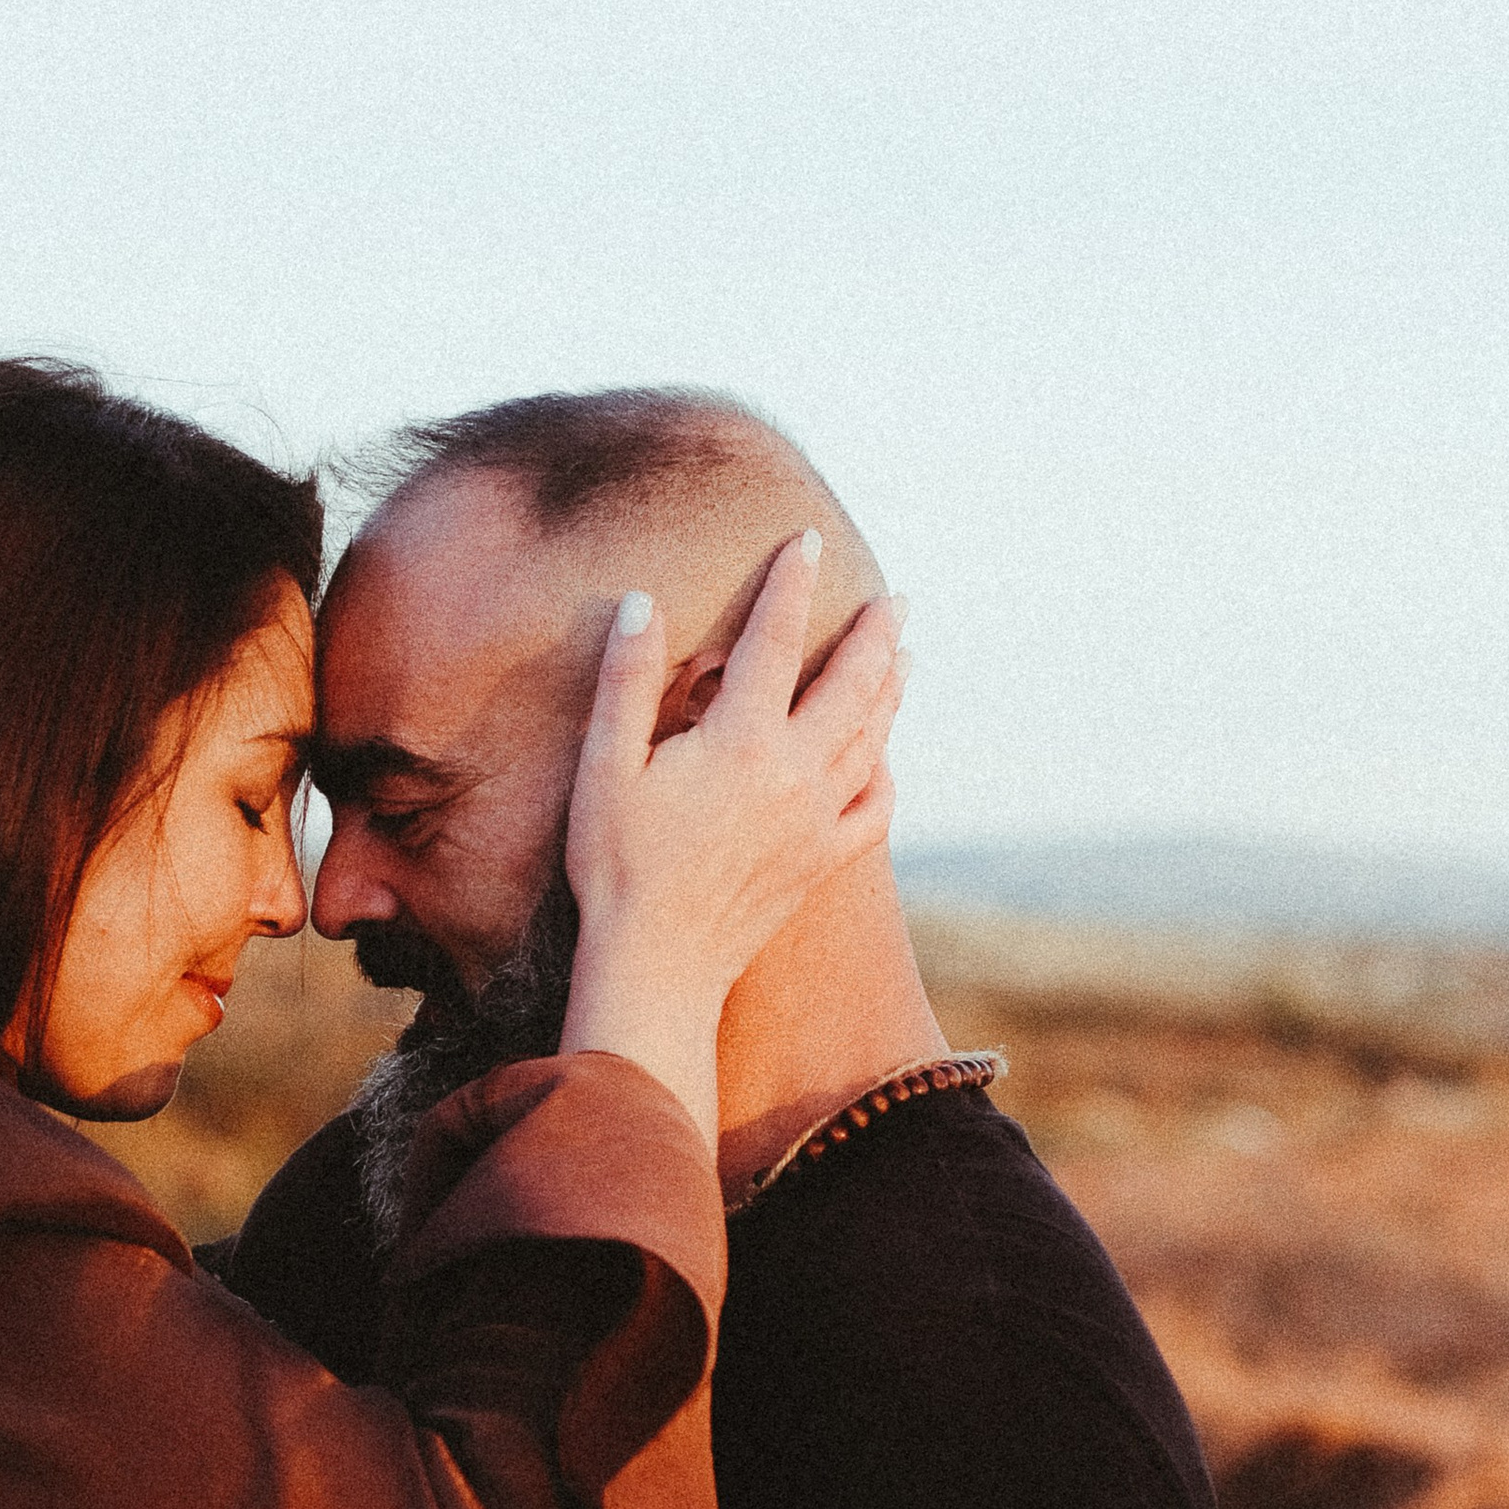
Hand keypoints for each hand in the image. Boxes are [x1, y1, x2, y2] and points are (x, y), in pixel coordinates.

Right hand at [561, 546, 904, 1137]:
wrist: (657, 965)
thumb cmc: (617, 866)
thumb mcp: (604, 768)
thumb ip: (627, 682)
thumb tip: (641, 603)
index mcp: (741, 740)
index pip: (775, 640)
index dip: (792, 585)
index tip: (808, 542)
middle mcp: (795, 773)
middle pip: (852, 685)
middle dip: (876, 634)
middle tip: (897, 599)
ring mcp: (817, 819)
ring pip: (873, 739)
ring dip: (892, 691)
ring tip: (904, 658)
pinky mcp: (821, 861)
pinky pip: (874, 810)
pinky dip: (885, 774)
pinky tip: (884, 760)